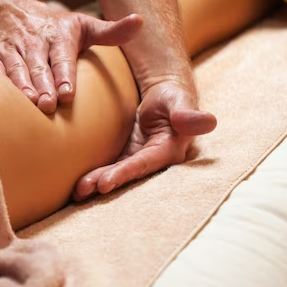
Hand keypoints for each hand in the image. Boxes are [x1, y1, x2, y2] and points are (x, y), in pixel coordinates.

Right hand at [0, 0, 143, 113]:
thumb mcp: (83, 24)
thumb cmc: (54, 26)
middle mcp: (33, 40)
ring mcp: (10, 47)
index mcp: (58, 35)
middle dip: (43, 85)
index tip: (67, 93)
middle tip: (49, 105)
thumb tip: (140, 22)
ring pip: (15, 69)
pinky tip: (0, 98)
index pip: (62, 57)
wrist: (7, 8)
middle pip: (38, 66)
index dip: (64, 74)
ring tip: (30, 103)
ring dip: (21, 86)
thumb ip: (111, 32)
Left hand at [72, 80, 216, 199]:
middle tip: (83, 190)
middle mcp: (154, 161)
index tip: (105, 182)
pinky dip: (95, 175)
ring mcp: (139, 160)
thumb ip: (187, 112)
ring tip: (77, 192)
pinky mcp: (127, 156)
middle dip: (106, 183)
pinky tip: (77, 186)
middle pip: (128, 175)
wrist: (163, 95)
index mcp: (170, 150)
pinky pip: (110, 167)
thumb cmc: (173, 95)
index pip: (145, 164)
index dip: (126, 173)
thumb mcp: (179, 100)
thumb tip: (209, 121)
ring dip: (96, 183)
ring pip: (117, 174)